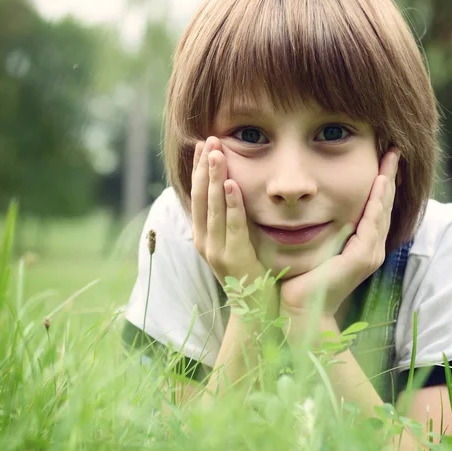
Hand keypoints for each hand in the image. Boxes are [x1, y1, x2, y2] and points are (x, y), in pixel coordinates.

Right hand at [191, 136, 265, 288]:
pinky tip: (232, 185)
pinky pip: (233, 225)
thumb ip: (229, 221)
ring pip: (213, 208)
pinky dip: (232, 204)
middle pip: (201, 197)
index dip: (200, 170)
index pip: (198, 196)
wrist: (253, 309)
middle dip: (205, 167)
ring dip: (215, 179)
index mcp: (203, 236)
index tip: (203, 146)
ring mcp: (216, 250)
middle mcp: (204, 241)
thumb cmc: (248, 273)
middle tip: (209, 140)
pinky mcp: (233, 257)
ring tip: (217, 153)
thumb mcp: (233, 243)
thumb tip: (230, 192)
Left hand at [279, 149, 400, 323]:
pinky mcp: (362, 257)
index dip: (380, 184)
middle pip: (384, 205)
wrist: (300, 307)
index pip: (375, 208)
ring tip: (390, 159)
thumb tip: (315, 203)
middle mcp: (372, 248)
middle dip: (389, 177)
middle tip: (393, 151)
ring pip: (382, 211)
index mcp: (362, 245)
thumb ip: (324, 226)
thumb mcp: (316, 244)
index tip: (382, 159)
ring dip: (386, 183)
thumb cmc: (302, 277)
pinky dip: (376, 201)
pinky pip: (372, 223)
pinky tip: (378, 182)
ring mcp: (370, 254)